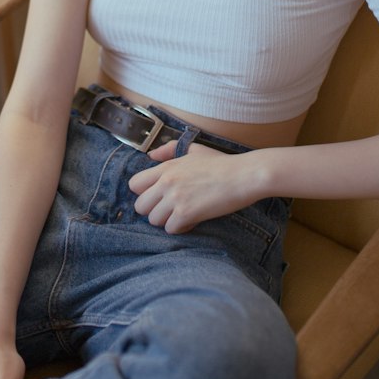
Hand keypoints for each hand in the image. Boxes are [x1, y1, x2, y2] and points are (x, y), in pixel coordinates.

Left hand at [128, 142, 260, 233]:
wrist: (244, 175)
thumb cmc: (222, 163)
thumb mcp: (194, 150)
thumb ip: (169, 150)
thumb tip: (150, 155)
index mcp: (166, 167)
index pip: (134, 184)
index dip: (144, 194)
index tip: (158, 197)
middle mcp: (166, 182)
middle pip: (140, 206)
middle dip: (153, 211)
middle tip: (170, 210)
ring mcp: (175, 198)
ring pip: (154, 220)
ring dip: (167, 221)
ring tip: (183, 215)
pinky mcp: (187, 213)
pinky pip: (171, 229)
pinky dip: (181, 228)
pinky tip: (193, 221)